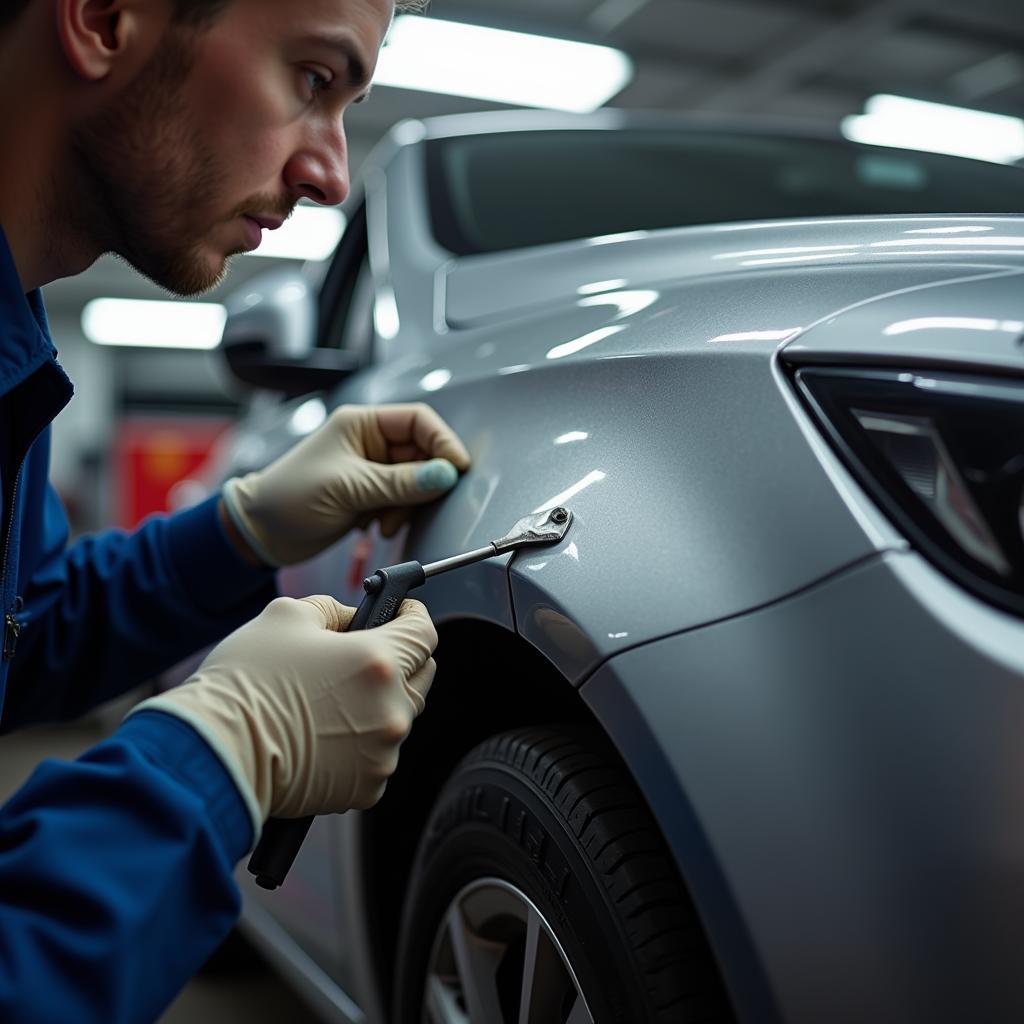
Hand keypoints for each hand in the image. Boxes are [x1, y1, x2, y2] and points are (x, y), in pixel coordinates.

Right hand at [128, 595, 436, 819]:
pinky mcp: (367, 788)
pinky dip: (360, 743)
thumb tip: (353, 619)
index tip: (401, 611)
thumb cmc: (245, 683)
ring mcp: (382, 753)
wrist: (215, 754)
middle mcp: (391, 710)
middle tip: (365, 653)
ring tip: (330, 700)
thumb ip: (333, 610)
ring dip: (378, 703)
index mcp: (378, 661)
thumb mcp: (286, 616)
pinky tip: (324, 735)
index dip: (412, 615)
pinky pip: (378, 755)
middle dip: (401, 658)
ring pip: (398, 717)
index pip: (424, 632)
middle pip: (421, 675)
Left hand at [221, 404, 470, 566]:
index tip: (456, 469)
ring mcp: (372, 469)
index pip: (419, 421)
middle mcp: (370, 442)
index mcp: (362, 424)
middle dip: (425, 482)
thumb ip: (401, 482)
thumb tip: (446, 475)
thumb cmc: (291, 498)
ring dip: (410, 504)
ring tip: (387, 522)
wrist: (262, 531)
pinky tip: (379, 527)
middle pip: (423, 452)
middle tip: (421, 503)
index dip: (443, 443)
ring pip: (417, 480)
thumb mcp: (350, 488)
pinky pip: (404, 500)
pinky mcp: (371, 494)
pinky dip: (399, 515)